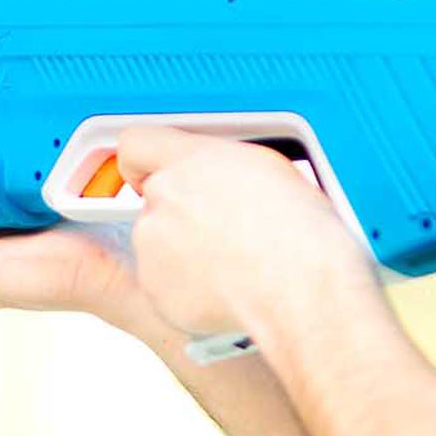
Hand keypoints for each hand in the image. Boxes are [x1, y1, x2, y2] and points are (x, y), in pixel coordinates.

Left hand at [113, 125, 374, 340]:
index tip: (152, 173)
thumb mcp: (266, 167)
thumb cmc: (298, 230)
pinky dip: (188, 291)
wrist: (298, 286)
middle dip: (181, 215)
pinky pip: (164, 287)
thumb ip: (219, 165)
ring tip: (232, 265)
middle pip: (154, 202)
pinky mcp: (155, 290)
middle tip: (224, 233)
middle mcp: (162, 199)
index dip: (145, 162)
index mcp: (189, 160)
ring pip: (158, 247)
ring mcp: (153, 247)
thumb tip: (215, 178)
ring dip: (184, 254)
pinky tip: (225, 290)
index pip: (137, 144)